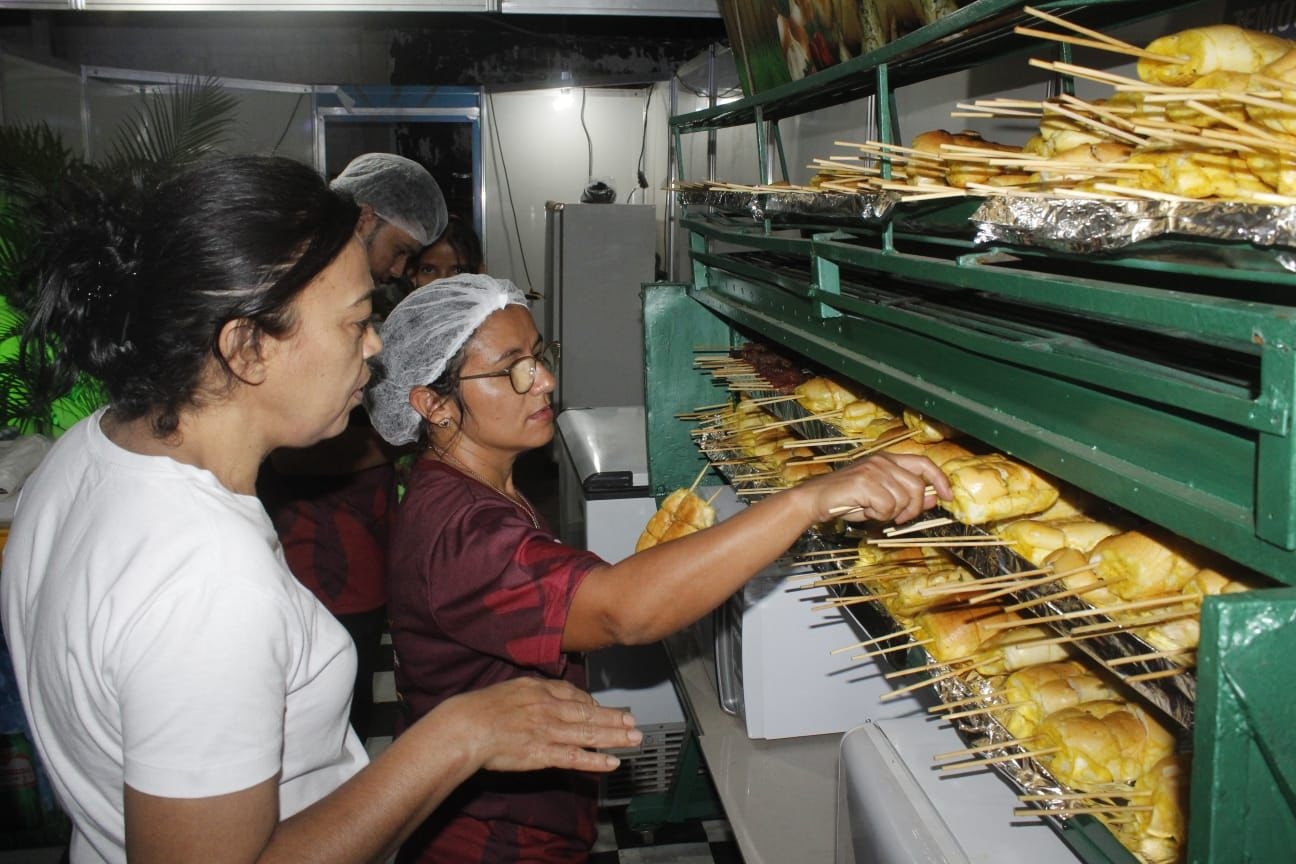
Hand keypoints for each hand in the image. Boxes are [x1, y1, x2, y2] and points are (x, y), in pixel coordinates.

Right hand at [440, 677, 641, 773]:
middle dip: (614, 719)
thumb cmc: (479, 708)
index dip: (593, 704)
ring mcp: (548, 731)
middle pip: (589, 714)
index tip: (605, 709)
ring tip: (634, 740)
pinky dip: (595, 761)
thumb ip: (530, 690)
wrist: (465, 726)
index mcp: (540, 690)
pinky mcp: (542, 753)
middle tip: (634, 723)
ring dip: (614, 737)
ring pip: (588, 734)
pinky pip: (574, 758)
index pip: (574, 696)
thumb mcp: (509, 687)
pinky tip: (612, 763)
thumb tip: (544, 691)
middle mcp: (549, 708)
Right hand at [803, 452, 951, 524]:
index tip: (947, 496)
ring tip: (874, 512)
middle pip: (916, 486)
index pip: (924, 463)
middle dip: (913, 508)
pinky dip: (879, 515)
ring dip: (891, 514)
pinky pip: (887, 506)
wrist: (815, 500)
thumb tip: (933, 499)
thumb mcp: (881, 498)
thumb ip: (906, 496)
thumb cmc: (847, 500)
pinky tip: (865, 511)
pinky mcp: (864, 482)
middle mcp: (882, 461)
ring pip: (902, 499)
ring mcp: (873, 470)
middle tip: (899, 519)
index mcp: (887, 460)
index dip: (939, 479)